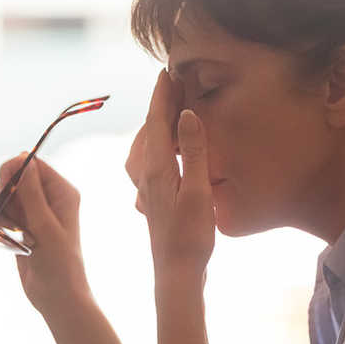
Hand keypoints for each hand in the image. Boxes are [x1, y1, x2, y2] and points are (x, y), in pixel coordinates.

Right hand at [0, 154, 90, 316]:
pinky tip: (8, 239)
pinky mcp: (23, 227)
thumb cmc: (59, 264)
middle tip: (10, 217)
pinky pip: (3, 213)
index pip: (34, 165)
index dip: (14, 170)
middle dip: (5, 194)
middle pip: (14, 178)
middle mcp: (49, 199)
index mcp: (62, 193)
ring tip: (11, 232)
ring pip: (5, 196)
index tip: (4, 185)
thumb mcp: (45, 226)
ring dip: (1, 211)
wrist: (57, 297)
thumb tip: (24, 160)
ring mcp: (35, 213)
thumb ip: (32, 193)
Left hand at [125, 70, 214, 279]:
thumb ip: (194, 152)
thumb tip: (186, 114)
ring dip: (157, 124)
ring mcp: (147, 187)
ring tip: (170, 109)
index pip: (157, 121)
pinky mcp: (152, 198)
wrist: (175, 272)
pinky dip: (156, 144)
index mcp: (156, 168)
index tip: (166, 71)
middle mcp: (146, 174)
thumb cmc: (190, 237)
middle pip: (149, 129)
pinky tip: (165, 150)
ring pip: (146, 145)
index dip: (162, 94)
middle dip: (160, 104)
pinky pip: (148, 160)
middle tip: (173, 82)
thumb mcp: (198, 192)